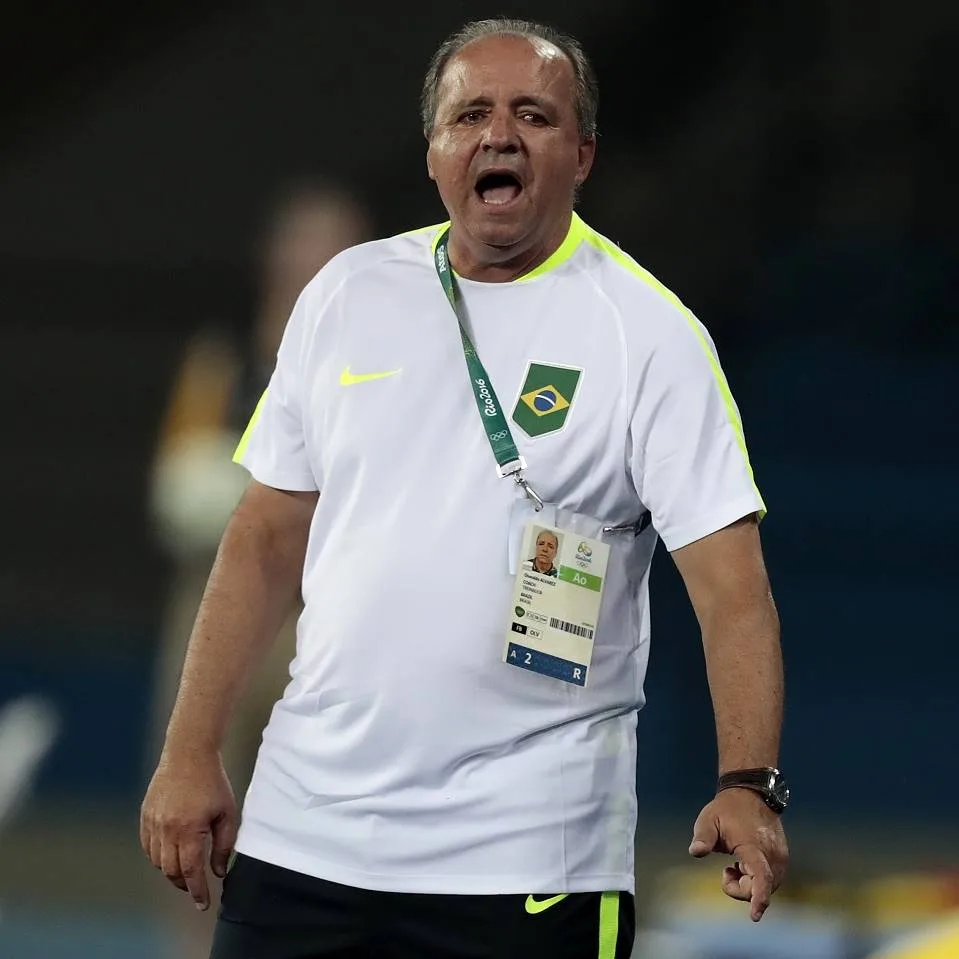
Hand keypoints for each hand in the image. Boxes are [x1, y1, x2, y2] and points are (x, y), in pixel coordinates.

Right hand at [140, 747, 236, 911]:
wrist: (189, 753)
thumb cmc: (212, 781)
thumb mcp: (227, 812)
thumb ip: (223, 845)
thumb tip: (218, 872)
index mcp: (189, 829)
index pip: (190, 871)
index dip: (196, 891)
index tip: (202, 904)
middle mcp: (167, 829)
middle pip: (171, 870)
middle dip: (183, 884)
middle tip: (195, 889)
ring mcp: (153, 822)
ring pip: (157, 861)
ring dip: (170, 871)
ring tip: (184, 872)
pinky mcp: (145, 815)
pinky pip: (147, 846)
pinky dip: (157, 856)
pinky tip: (169, 855)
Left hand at [688, 788, 787, 921]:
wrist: (751, 793)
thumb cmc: (726, 809)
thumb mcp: (708, 820)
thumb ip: (702, 838)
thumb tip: (695, 852)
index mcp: (754, 847)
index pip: (760, 876)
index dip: (758, 897)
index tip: (755, 915)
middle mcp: (772, 854)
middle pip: (761, 887)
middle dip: (742, 889)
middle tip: (726, 871)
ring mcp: (780, 856)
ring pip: (767, 886)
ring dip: (749, 884)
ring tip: (734, 865)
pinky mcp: (782, 857)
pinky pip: (771, 879)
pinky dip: (757, 879)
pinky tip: (744, 865)